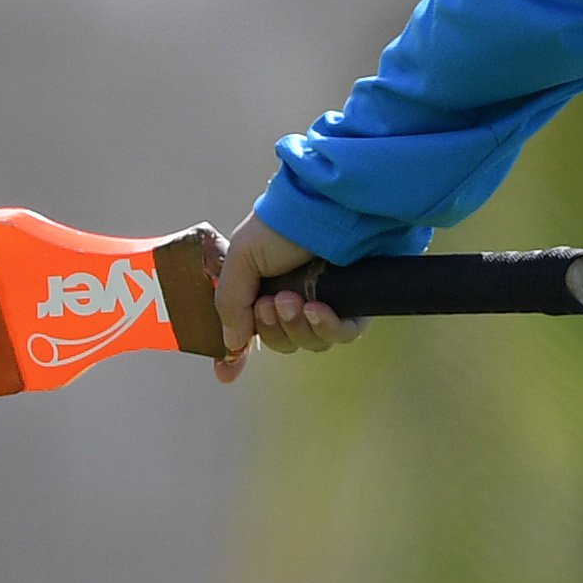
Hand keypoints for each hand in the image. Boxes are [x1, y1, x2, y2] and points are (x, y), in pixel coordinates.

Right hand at [213, 213, 361, 379]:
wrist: (327, 207)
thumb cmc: (281, 226)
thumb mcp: (242, 257)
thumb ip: (231, 302)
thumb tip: (232, 343)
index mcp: (264, 286)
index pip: (251, 330)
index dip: (237, 355)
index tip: (226, 375)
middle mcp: (295, 297)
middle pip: (281, 340)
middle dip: (271, 328)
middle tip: (271, 303)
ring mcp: (327, 303)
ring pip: (309, 341)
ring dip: (296, 326)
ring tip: (292, 299)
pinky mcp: (356, 306)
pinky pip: (340, 335)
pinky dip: (326, 327)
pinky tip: (317, 309)